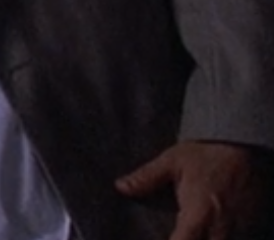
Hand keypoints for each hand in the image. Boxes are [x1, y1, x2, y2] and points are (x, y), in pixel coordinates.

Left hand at [117, 140, 272, 239]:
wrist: (244, 143)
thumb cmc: (206, 152)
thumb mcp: (172, 161)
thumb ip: (147, 178)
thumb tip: (121, 187)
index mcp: (199, 211)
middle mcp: (221, 225)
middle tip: (180, 234)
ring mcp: (241, 227)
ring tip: (195, 232)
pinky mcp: (253, 224)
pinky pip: (241, 238)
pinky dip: (223, 237)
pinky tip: (211, 232)